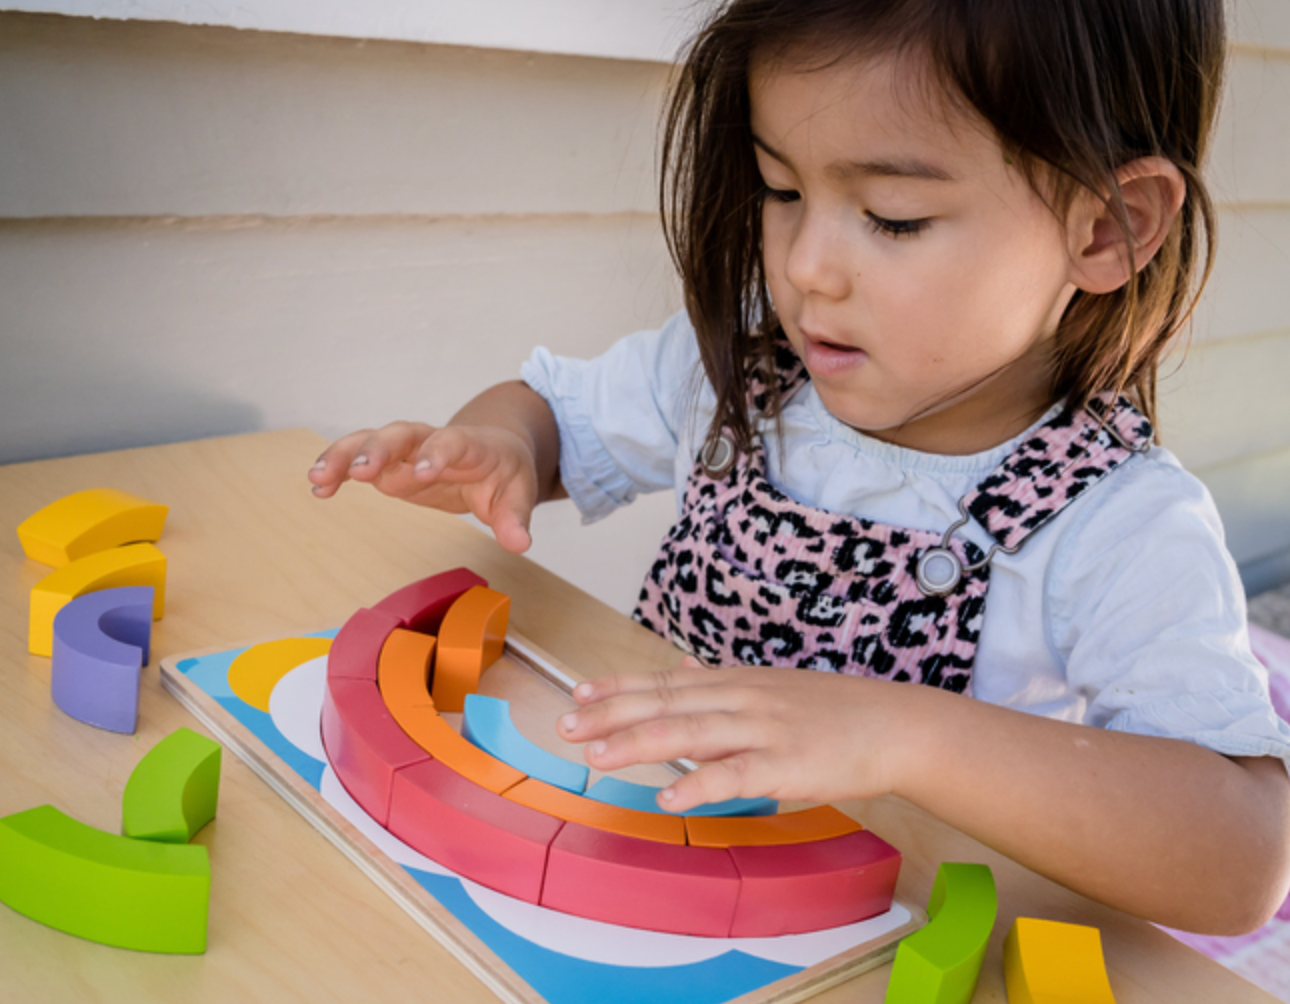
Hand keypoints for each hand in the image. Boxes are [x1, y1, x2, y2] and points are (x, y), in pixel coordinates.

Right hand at [308, 420, 538, 552]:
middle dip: (380, 449)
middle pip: (402, 435)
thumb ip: (514, 518)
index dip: (436, 455)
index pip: (451, 443)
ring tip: (319, 478)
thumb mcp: (517, 494)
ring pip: (372, 441)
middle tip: (359, 471)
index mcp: (469, 446)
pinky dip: (339, 469)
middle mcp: (432, 441)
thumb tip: (519, 543)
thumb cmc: (504, 473)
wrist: (493, 450)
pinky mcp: (390, 464)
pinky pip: (359, 459)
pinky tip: (319, 488)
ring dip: (345, 455)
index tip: (422, 474)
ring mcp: (407, 451)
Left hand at [558, 656, 911, 810]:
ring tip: (597, 756)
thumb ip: (720, 679)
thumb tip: (681, 665)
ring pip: (691, 733)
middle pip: (666, 704)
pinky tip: (669, 798)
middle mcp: (741, 699)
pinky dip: (700, 785)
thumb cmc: (833, 710)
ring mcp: (763, 730)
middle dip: (612, 715)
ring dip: (640, 744)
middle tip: (565, 725)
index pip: (664, 681)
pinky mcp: (786, 764)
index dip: (618, 687)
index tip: (577, 692)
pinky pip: (736, 775)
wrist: (894, 725)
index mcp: (735, 682)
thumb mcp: (771, 683)